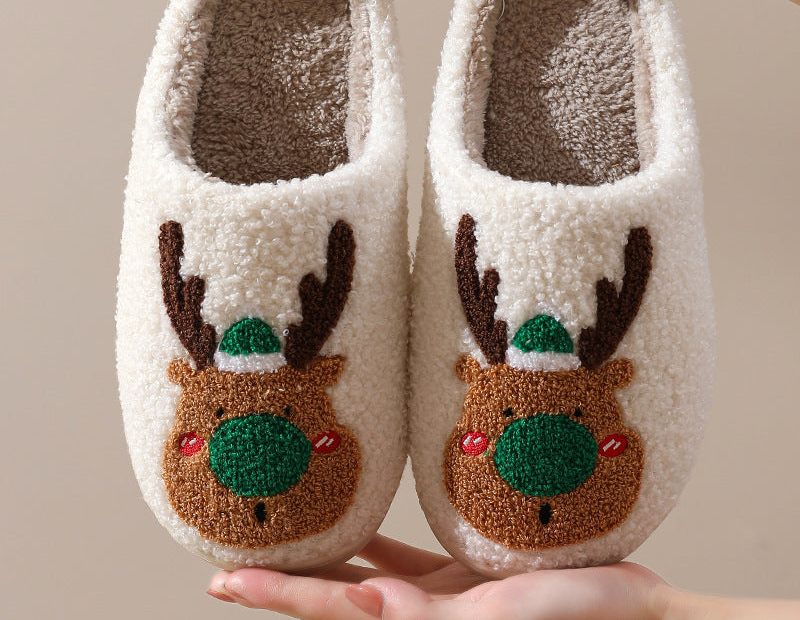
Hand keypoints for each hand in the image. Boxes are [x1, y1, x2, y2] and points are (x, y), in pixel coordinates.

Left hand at [207, 533, 669, 617]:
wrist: (627, 610)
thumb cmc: (576, 615)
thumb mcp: (503, 614)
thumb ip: (430, 616)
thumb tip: (361, 601)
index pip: (334, 610)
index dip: (279, 595)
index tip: (225, 580)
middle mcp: (419, 616)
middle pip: (334, 594)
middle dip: (281, 582)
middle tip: (226, 568)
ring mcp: (438, 597)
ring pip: (361, 574)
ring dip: (320, 560)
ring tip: (280, 542)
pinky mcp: (460, 579)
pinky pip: (403, 559)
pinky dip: (372, 546)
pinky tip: (352, 529)